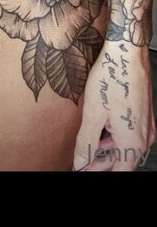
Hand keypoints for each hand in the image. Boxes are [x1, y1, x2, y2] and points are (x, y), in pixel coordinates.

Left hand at [73, 42, 155, 170]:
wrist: (127, 53)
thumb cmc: (112, 78)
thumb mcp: (93, 114)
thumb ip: (86, 143)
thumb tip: (81, 162)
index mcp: (133, 141)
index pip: (120, 171)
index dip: (99, 172)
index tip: (84, 170)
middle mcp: (144, 136)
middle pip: (124, 162)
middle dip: (102, 164)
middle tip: (83, 162)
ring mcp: (146, 125)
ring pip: (127, 148)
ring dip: (108, 151)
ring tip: (88, 148)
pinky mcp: (144, 115)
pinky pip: (130, 135)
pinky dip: (115, 138)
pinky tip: (100, 132)